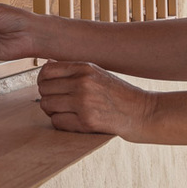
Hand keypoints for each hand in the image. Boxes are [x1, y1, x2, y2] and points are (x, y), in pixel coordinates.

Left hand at [36, 61, 155, 138]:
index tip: (50, 87)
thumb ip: (73, 69)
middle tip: (59, 103)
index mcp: (85, 67)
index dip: (43, 80)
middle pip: (43, 89)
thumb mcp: (98, 73)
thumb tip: (47, 65)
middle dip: (47, 97)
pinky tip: (73, 121)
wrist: (143, 112)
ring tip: (66, 112)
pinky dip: (61, 123)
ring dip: (53, 111)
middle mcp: (83, 83)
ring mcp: (84, 102)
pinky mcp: (87, 122)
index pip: (46, 71)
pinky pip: (57, 121)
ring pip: (47, 105)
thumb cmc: (119, 94)